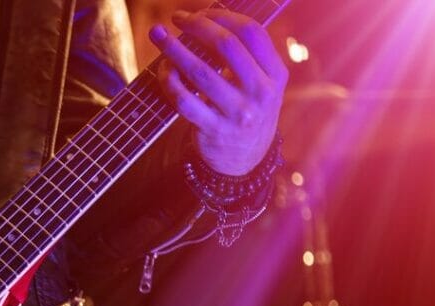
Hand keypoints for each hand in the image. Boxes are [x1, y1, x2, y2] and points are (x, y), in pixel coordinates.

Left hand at [150, 9, 287, 175]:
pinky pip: (184, 100)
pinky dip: (169, 81)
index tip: (199, 13)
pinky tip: (163, 70)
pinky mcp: (214, 131)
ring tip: (158, 36)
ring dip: (174, 49)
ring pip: (200, 71)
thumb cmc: (247, 111)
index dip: (222, 16)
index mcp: (276, 75)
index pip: (252, 32)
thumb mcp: (260, 86)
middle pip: (227, 45)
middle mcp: (261, 93)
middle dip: (197, 26)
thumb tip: (206, 21)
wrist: (245, 161)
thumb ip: (244, 58)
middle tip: (176, 19)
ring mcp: (238, 114)